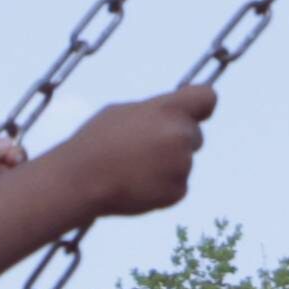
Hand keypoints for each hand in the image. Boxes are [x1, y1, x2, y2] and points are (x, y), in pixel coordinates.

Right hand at [64, 86, 214, 219]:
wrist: (81, 179)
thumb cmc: (97, 141)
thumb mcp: (123, 111)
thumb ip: (156, 110)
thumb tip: (175, 112)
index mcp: (168, 109)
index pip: (207, 98)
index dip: (201, 105)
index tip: (195, 112)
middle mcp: (181, 135)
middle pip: (195, 135)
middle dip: (177, 140)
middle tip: (143, 148)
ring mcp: (182, 164)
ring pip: (184, 162)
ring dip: (167, 165)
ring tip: (133, 167)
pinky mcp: (178, 191)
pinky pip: (178, 185)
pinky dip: (162, 187)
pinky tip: (137, 183)